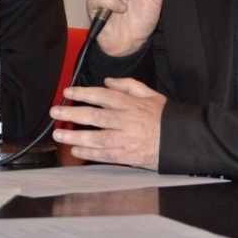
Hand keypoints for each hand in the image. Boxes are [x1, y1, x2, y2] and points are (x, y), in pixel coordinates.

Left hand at [50, 77, 165, 169]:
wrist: (181, 140)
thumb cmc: (165, 116)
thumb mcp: (150, 94)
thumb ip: (128, 85)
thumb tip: (107, 81)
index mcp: (130, 104)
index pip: (101, 96)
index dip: (83, 93)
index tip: (68, 92)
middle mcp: (125, 121)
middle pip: (94, 116)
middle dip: (72, 113)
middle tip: (56, 112)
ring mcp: (126, 139)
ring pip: (96, 137)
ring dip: (75, 135)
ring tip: (59, 134)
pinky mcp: (128, 156)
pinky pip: (105, 155)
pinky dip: (89, 153)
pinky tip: (75, 150)